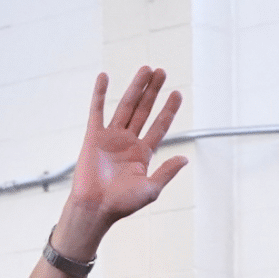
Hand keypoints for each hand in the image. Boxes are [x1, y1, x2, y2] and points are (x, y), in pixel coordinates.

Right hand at [60, 69, 187, 252]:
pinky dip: (99, 94)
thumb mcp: (151, 189)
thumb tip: (185, 158)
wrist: (95, 208)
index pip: (159, 126)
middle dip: (153, 91)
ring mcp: (111, 137)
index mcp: (143, 153)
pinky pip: (97, 111)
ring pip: (126, 106)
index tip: (177, 93)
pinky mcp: (93, 136)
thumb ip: (167, 171)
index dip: (168, 110)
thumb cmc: (122, 204)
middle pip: (144, 110)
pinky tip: (104, 77)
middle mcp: (128, 141)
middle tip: (162, 72)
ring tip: (146, 69)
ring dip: (136, 88)